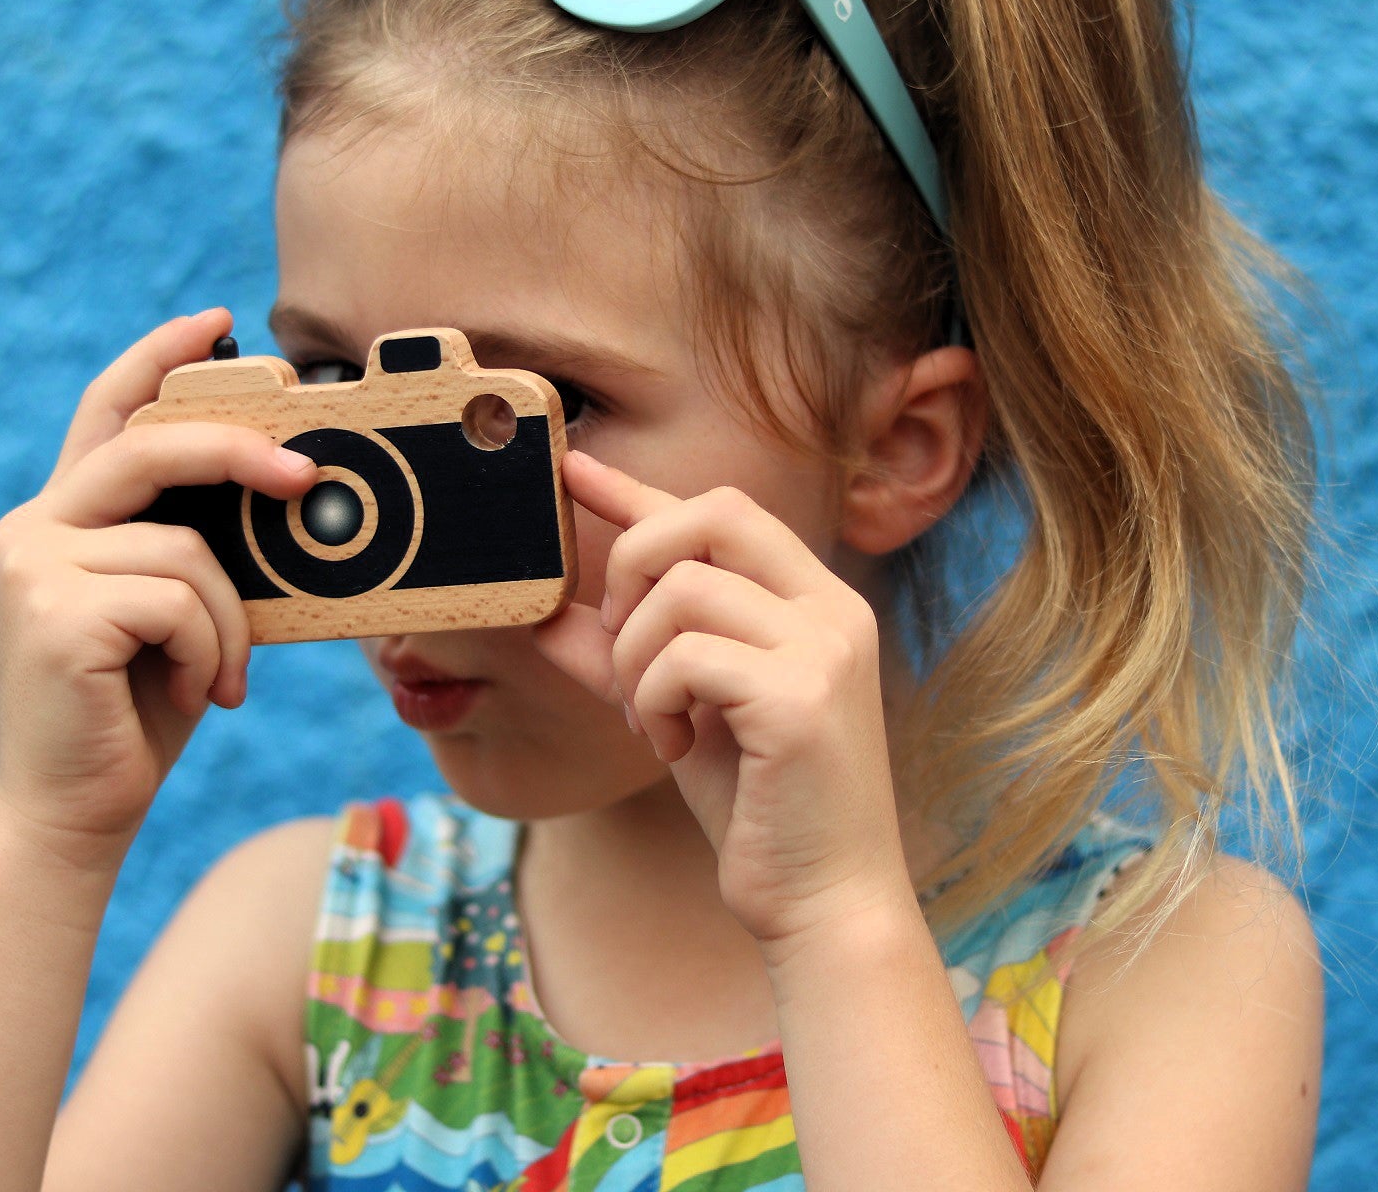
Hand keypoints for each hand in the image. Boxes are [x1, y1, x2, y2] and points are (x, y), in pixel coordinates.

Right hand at [0, 308, 318, 857]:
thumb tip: (290, 486)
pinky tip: (201, 693)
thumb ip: (198, 543)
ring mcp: (36, 565)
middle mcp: (36, 525)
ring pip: (187, 546)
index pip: (110, 410)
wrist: (79, 809)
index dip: (161, 357)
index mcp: (66, 514)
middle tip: (307, 477)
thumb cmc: (142, 703)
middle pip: (152, 445)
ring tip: (223, 673)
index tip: (218, 324)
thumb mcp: (178, 606)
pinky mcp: (53, 613)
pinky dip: (215, 648)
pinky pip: (181, 598)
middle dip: (241, 450)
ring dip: (231, 618)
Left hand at [533, 449, 913, 956]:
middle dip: (633, 564)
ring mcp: (824, 649)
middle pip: (709, 515)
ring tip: (651, 719)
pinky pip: (685, 655)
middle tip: (621, 647)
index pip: (721, 513)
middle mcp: (831, 609)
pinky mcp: (802, 698)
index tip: (573, 469)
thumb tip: (546, 616)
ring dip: (635, 657)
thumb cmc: (757, 807)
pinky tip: (673, 745)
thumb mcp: (679, 712)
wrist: (824, 907)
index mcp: (813, 603)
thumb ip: (624, 657)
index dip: (639, 489)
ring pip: (683, 588)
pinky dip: (653, 698)